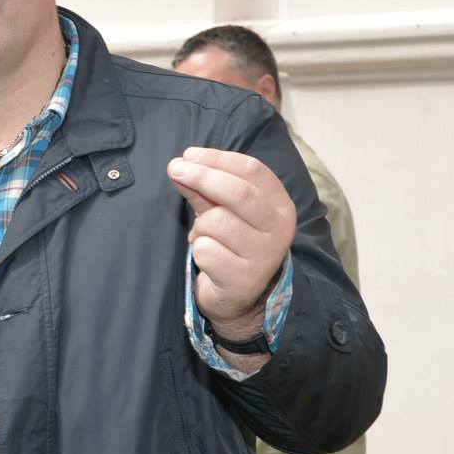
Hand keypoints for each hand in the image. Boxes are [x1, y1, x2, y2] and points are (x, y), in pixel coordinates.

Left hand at [166, 146, 294, 337]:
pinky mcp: (244, 278)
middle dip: (202, 176)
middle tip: (174, 169)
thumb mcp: (221, 211)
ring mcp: (264, 254)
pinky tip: (208, 258)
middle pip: (239, 192)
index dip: (217, 158)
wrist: (239, 298)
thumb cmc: (230, 245)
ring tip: (204, 236)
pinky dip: (198, 250)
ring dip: (199, 226)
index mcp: (279, 205)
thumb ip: (203, 189)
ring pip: (217, 222)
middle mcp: (279, 228)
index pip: (252, 170)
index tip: (189, 155)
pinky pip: (206, 250)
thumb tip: (180, 165)